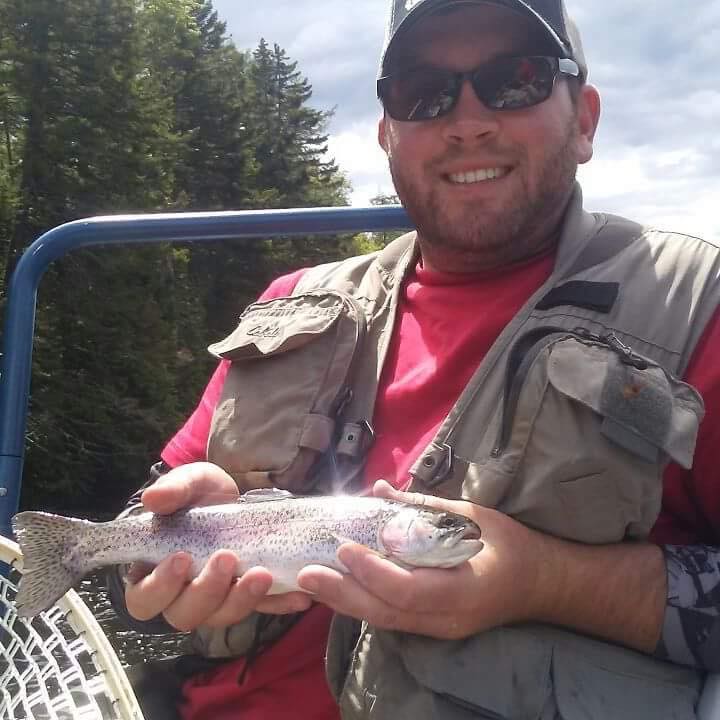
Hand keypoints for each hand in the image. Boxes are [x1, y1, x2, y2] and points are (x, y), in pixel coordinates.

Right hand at [124, 462, 312, 631]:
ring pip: (223, 615)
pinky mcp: (249, 597)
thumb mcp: (190, 484)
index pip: (144, 598)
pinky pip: (263, 609)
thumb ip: (173, 489)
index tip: (181, 559)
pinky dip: (280, 604)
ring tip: (263, 574)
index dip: (159, 587)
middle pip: (185, 613)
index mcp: (154, 572)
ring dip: (243, 599)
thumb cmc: (200, 495)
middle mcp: (182, 594)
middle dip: (207, 591)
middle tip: (227, 559)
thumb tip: (153, 499)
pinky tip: (299, 596)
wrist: (236, 497)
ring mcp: (217, 599)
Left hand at [296, 480, 550, 639]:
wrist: (541, 584)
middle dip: (344, 594)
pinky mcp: (435, 627)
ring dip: (346, 602)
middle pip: (388, 614)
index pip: (410, 590)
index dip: (373, 572)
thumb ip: (423, 506)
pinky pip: (393, 619)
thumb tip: (379, 488)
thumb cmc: (511, 544)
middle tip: (307, 574)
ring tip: (312, 583)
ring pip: (386, 621)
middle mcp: (449, 617)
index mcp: (465, 588)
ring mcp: (442, 628)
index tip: (345, 548)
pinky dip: (363, 604)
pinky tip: (339, 590)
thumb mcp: (472, 515)